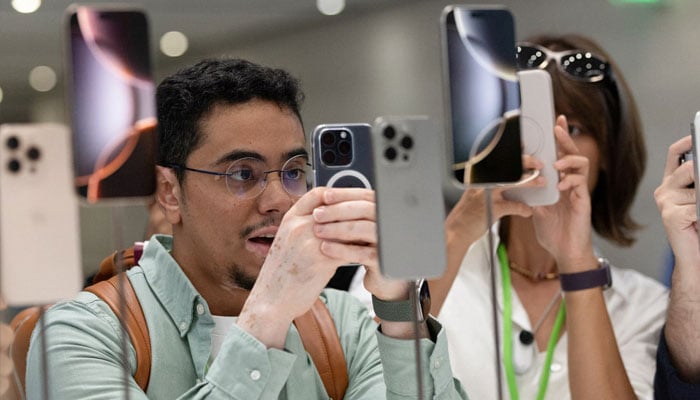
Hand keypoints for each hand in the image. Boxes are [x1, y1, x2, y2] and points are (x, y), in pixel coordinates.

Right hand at [239, 187, 373, 345]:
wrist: (270, 301)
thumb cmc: (281, 274)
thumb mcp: (287, 241)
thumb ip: (305, 227)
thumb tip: (333, 219)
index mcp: (290, 219)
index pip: (319, 194)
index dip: (339, 194)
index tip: (353, 200)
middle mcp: (298, 227)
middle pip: (336, 209)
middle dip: (355, 212)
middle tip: (371, 215)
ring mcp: (309, 242)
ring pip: (345, 228)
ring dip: (360, 231)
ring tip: (372, 234)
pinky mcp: (320, 261)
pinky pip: (347, 249)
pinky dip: (358, 250)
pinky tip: (366, 253)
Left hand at [309, 188, 409, 300]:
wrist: (387, 278)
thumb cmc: (372, 249)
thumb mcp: (363, 228)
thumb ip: (352, 213)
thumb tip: (324, 197)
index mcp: (385, 212)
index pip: (366, 196)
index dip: (344, 194)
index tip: (325, 196)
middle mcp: (391, 223)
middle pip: (365, 209)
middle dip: (338, 210)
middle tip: (317, 214)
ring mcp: (390, 242)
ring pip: (364, 229)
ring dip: (337, 228)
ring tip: (318, 231)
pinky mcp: (384, 261)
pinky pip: (362, 253)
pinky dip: (341, 249)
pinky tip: (325, 248)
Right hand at [445, 156, 541, 247]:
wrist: (457, 230)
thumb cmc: (468, 211)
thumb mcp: (476, 192)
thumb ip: (490, 183)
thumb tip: (510, 175)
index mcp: (478, 174)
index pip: (497, 157)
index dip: (512, 150)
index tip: (523, 144)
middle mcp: (482, 181)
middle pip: (508, 166)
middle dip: (526, 162)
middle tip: (539, 164)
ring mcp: (487, 194)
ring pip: (513, 182)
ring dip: (530, 182)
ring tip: (541, 182)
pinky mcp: (492, 208)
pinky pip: (514, 205)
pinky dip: (523, 208)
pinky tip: (527, 211)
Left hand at [532, 115, 595, 270]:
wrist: (564, 251)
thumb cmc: (552, 231)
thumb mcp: (536, 209)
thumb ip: (531, 194)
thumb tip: (517, 184)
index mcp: (560, 182)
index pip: (560, 155)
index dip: (559, 139)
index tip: (555, 122)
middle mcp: (571, 183)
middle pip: (572, 153)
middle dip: (565, 138)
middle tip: (558, 126)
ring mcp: (579, 191)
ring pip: (581, 164)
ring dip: (568, 159)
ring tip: (557, 163)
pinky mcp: (583, 201)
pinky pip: (581, 184)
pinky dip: (570, 181)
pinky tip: (561, 185)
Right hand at [654, 135, 699, 264]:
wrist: (695, 258)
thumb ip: (699, 183)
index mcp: (671, 183)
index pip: (674, 154)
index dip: (686, 142)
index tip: (697, 134)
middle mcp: (664, 190)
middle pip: (688, 168)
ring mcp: (665, 203)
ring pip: (697, 189)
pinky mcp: (670, 216)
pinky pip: (697, 206)